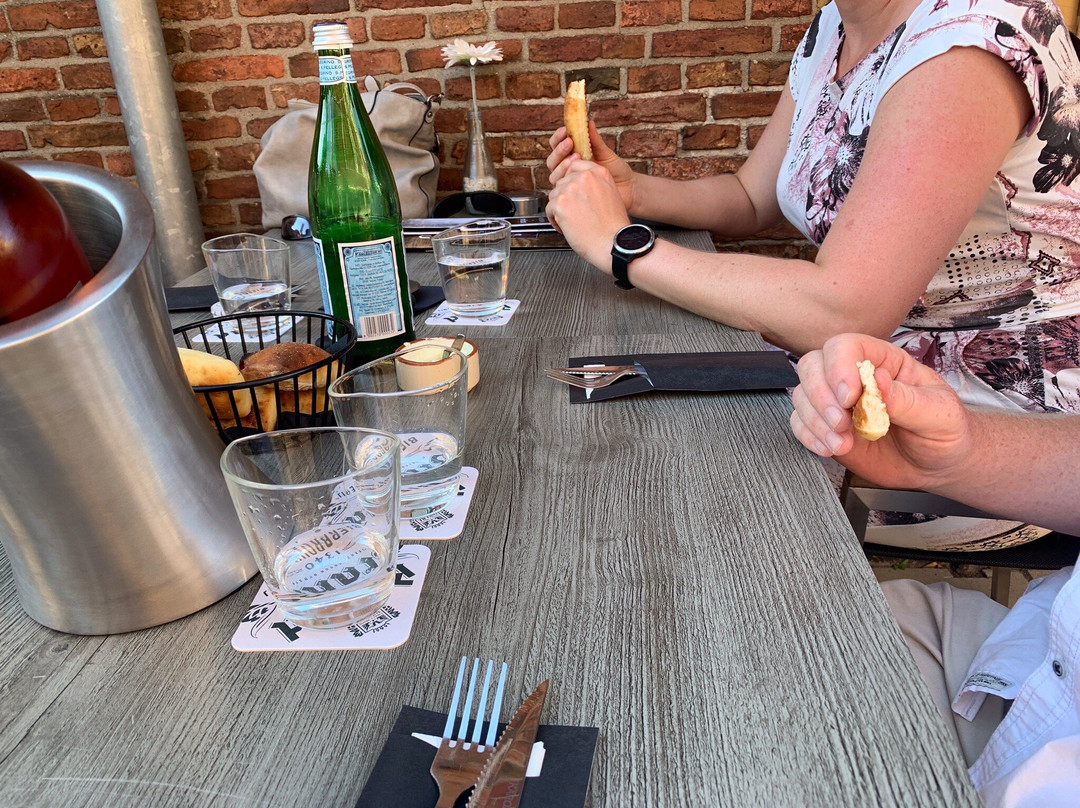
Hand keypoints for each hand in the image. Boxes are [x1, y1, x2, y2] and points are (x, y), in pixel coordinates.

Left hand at [546, 156, 632, 271]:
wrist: (612, 243)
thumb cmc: (613, 227)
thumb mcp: (611, 195)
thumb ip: (595, 185)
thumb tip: (579, 186)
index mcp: (599, 172)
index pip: (575, 166)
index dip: (571, 181)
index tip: (575, 194)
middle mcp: (584, 177)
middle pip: (562, 182)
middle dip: (565, 198)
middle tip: (575, 213)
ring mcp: (571, 189)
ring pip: (554, 196)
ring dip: (559, 209)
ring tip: (572, 223)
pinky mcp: (560, 203)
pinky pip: (549, 209)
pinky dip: (555, 221)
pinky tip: (568, 228)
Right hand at [547, 122, 634, 209]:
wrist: (626, 189)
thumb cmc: (616, 171)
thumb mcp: (605, 153)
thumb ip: (595, 140)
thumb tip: (588, 122)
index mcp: (573, 155)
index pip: (557, 144)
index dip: (558, 137)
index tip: (566, 130)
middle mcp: (568, 168)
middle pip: (552, 159)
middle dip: (559, 150)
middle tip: (570, 143)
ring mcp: (569, 181)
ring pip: (554, 172)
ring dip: (562, 164)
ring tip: (577, 157)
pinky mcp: (572, 193)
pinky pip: (561, 187)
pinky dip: (565, 178)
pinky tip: (576, 174)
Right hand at [789, 334, 973, 490]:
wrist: (938, 466)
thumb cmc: (944, 432)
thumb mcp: (940, 414)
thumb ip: (908, 400)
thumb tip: (878, 381)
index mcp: (883, 361)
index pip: (847, 346)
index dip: (839, 367)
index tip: (849, 398)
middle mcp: (854, 378)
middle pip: (813, 365)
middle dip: (820, 395)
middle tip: (841, 423)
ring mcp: (838, 403)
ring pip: (803, 395)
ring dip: (815, 420)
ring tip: (842, 443)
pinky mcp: (828, 428)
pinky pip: (801, 423)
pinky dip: (809, 436)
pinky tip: (830, 449)